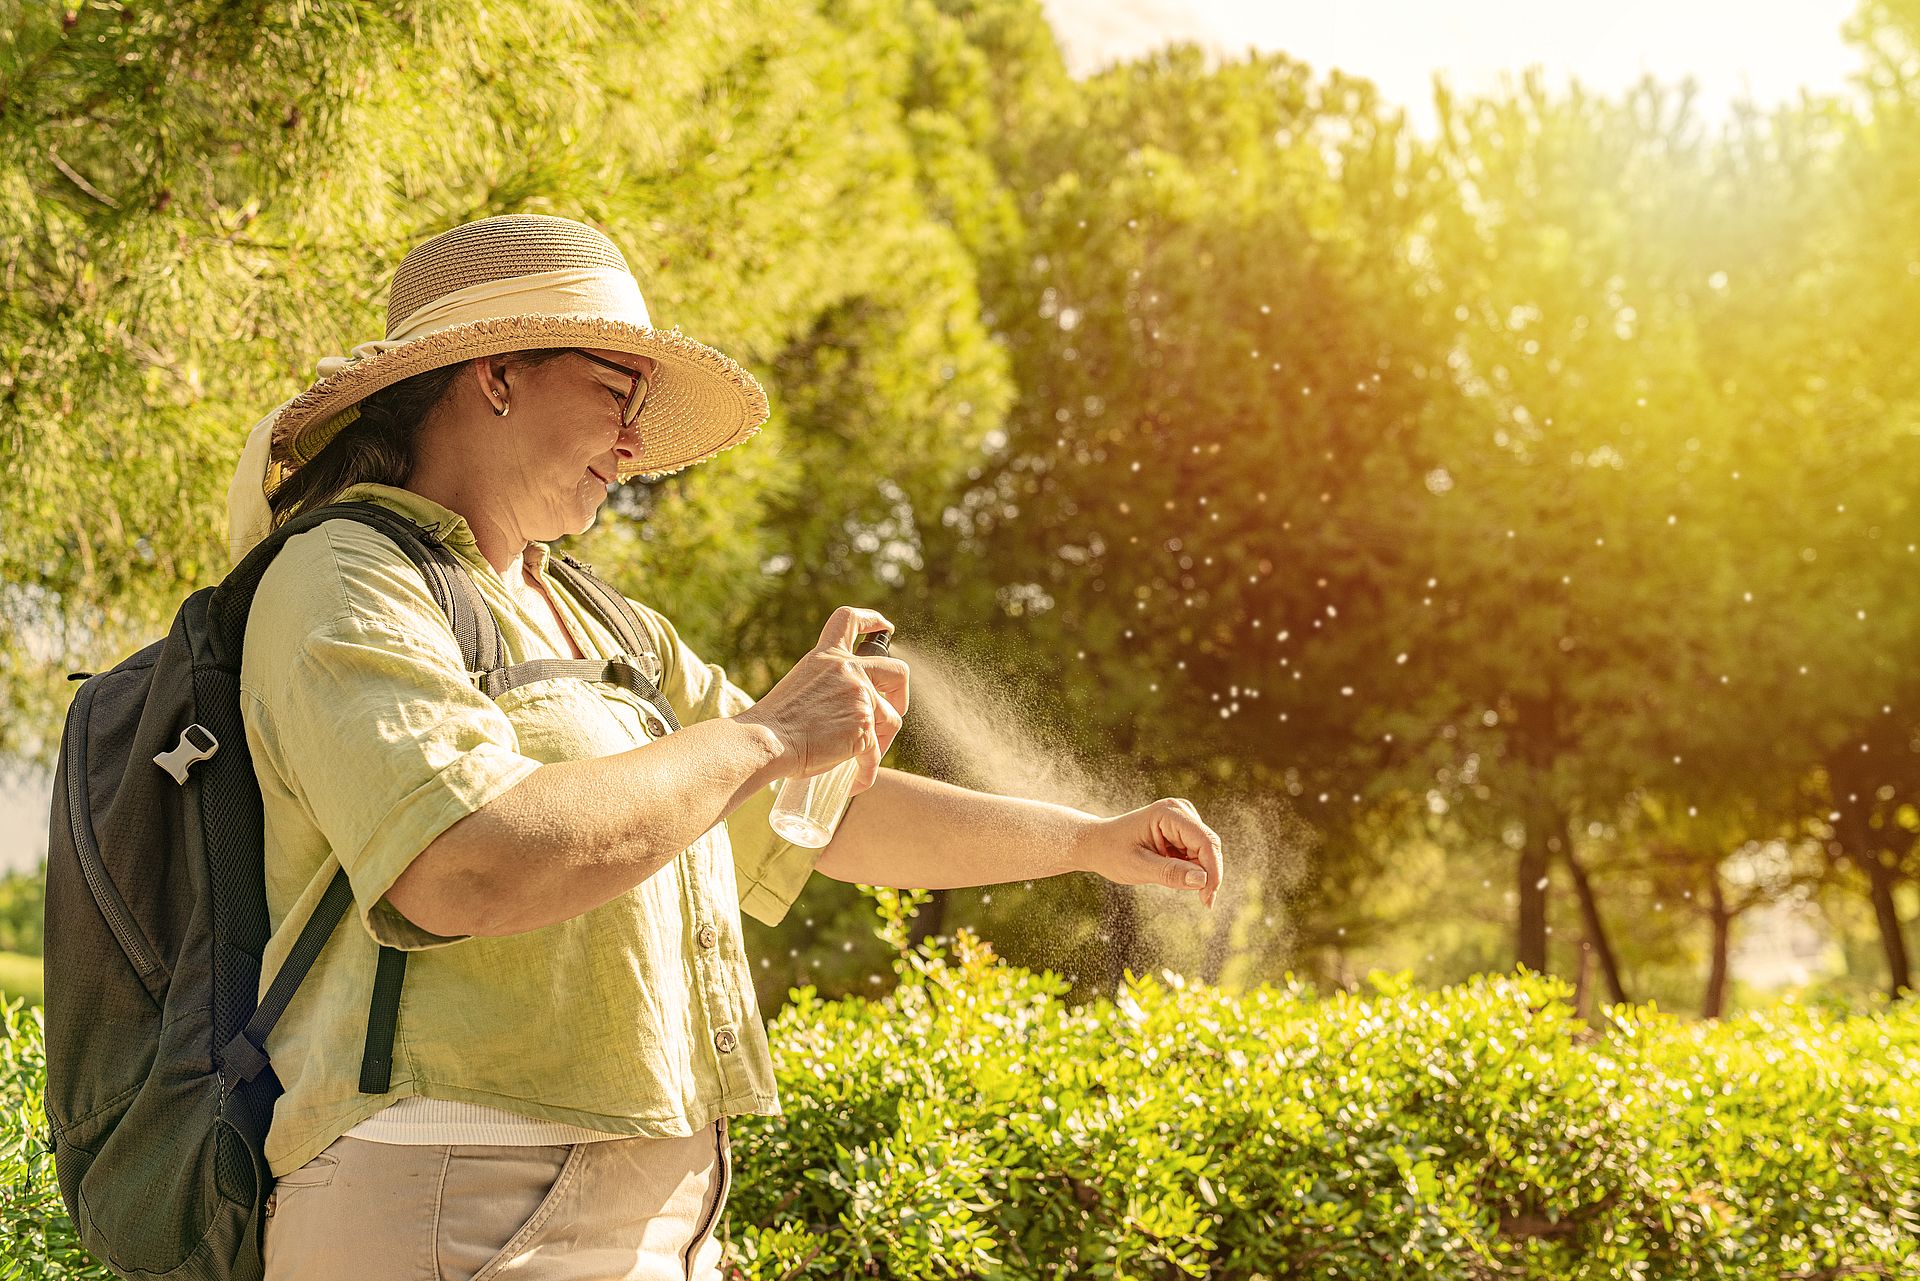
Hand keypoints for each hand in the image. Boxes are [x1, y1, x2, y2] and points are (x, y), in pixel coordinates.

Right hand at [735, 606, 909, 793]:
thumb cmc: (773, 724)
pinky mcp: (863, 727)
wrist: (765, 740)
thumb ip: (824, 688)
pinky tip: (855, 783)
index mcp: (827, 657)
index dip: (873, 620)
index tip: (886, 626)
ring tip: (861, 760)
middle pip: (897, 671)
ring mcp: (859, 697)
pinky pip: (876, 754)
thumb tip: (836, 712)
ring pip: (891, 720)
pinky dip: (867, 773)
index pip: (851, 620)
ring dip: (882, 742)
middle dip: (901, 695)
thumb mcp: (798, 686)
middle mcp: (847, 670)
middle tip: (891, 712)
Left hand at [1073, 798, 1224, 908]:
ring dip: (1197, 872)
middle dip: (1208, 875)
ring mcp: (1183, 819)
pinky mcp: (1182, 830)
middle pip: (1209, 847)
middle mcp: (1180, 811)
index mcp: (1169, 813)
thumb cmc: (1112, 852)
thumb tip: (1202, 881)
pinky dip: (1190, 869)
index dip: (1213, 871)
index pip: (1205, 842)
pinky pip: (1197, 854)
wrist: (1096, 844)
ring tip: (1165, 876)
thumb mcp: (1138, 867)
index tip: (1208, 899)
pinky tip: (1167, 870)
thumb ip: (1170, 873)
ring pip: (1206, 852)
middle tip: (1203, 902)